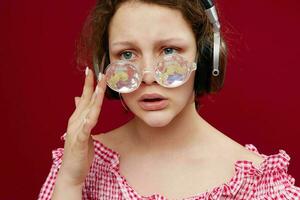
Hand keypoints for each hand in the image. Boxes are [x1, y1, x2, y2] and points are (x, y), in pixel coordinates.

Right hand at [57, 67, 105, 186]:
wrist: (71, 172)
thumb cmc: (79, 151)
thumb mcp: (81, 129)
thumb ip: (82, 114)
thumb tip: (79, 99)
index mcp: (78, 119)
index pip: (85, 98)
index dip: (89, 84)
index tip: (92, 71)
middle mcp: (76, 122)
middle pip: (87, 101)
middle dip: (94, 86)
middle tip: (100, 73)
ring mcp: (77, 131)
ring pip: (88, 112)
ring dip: (94, 99)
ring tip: (100, 88)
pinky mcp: (79, 142)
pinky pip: (85, 130)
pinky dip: (88, 122)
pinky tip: (91, 116)